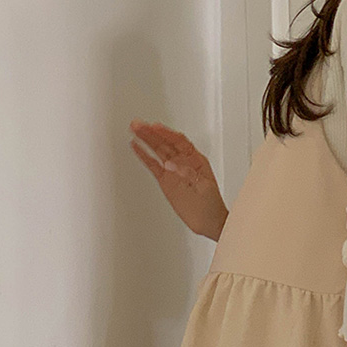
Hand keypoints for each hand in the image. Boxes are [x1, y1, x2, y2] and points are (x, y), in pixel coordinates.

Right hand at [129, 119, 228, 241]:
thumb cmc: (211, 206)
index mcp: (196, 160)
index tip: (155, 126)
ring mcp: (173, 171)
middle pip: (166, 143)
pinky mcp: (166, 181)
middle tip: (138, 124)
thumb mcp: (203, 187)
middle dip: (151, 133)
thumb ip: (187, 174)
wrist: (209, 222)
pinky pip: (153, 165)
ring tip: (134, 130)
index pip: (179, 141)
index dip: (166, 133)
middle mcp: (184, 162)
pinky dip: (144, 156)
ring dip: (146, 140)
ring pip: (158, 151)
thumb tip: (170, 164)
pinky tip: (136, 147)